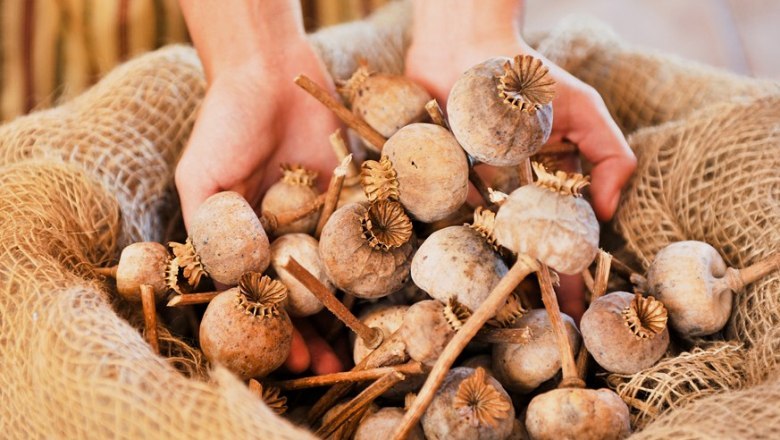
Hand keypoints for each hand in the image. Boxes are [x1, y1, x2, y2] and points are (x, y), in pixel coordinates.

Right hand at [177, 0, 342, 373]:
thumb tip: (239, 277)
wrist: (269, 75)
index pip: (258, 299)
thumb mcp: (202, 180)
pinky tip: (379, 297)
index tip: (282, 358)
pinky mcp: (350, 200)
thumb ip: (211, 229)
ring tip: (354, 349)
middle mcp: (283, 239)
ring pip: (333, 277)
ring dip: (341, 315)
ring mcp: (318, 223)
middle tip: (325, 366)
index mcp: (244, 243)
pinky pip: (361, 239)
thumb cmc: (224, 127)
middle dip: (311, 334)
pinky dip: (369, 268)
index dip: (269, 331)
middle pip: (299, 298)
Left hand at [406, 0, 635, 316]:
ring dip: (489, 277)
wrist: (467, 47)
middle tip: (537, 324)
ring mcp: (469, 192)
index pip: (557, 238)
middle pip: (518, 251)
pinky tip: (451, 278)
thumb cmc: (529, 78)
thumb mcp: (583, 111)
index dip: (568, 273)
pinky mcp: (434, 182)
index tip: (575, 307)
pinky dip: (441, 244)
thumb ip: (609, 156)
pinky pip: (438, 218)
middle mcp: (506, 195)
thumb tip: (606, 212)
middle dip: (530, 288)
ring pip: (480, 244)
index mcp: (540, 187)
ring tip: (497, 313)